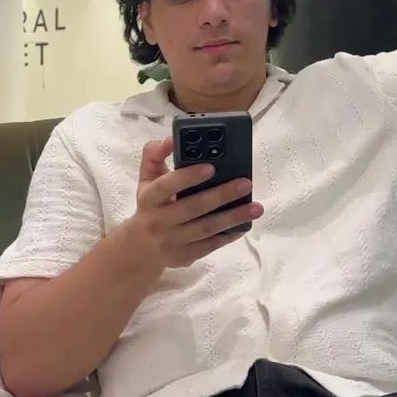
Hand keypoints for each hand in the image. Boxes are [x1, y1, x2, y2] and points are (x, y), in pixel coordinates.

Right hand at [117, 138, 262, 269]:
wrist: (139, 248)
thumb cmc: (150, 206)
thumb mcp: (146, 179)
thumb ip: (154, 155)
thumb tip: (169, 139)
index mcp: (150, 198)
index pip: (167, 186)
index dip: (188, 177)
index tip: (211, 167)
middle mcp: (159, 221)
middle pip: (193, 208)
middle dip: (221, 195)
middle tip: (245, 183)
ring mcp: (172, 241)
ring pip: (206, 229)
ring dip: (233, 217)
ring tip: (256, 207)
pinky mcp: (184, 256)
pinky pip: (210, 246)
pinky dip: (228, 236)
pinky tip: (244, 225)